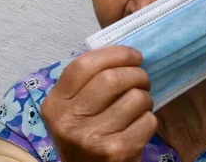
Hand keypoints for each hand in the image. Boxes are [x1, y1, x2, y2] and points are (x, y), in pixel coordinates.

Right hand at [41, 46, 156, 161]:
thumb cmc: (87, 133)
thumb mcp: (74, 109)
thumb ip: (89, 82)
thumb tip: (126, 53)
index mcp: (55, 103)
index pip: (84, 65)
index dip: (115, 54)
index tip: (134, 56)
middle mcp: (68, 121)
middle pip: (112, 79)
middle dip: (137, 74)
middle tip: (142, 80)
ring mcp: (91, 138)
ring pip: (135, 98)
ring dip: (145, 98)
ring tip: (140, 104)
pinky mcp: (115, 152)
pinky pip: (147, 120)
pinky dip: (150, 119)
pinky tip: (140, 124)